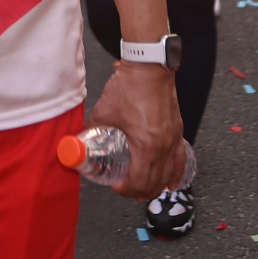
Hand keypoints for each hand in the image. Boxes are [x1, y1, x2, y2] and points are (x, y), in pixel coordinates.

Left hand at [89, 62, 184, 199]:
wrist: (149, 67)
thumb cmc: (132, 86)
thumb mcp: (104, 111)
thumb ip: (90, 129)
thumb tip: (77, 141)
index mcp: (146, 145)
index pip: (139, 181)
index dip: (125, 189)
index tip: (115, 186)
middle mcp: (164, 146)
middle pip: (155, 183)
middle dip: (139, 191)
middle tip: (125, 188)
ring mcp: (174, 139)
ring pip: (169, 174)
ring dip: (156, 186)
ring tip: (144, 190)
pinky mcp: (177, 131)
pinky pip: (180, 159)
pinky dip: (175, 173)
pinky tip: (171, 180)